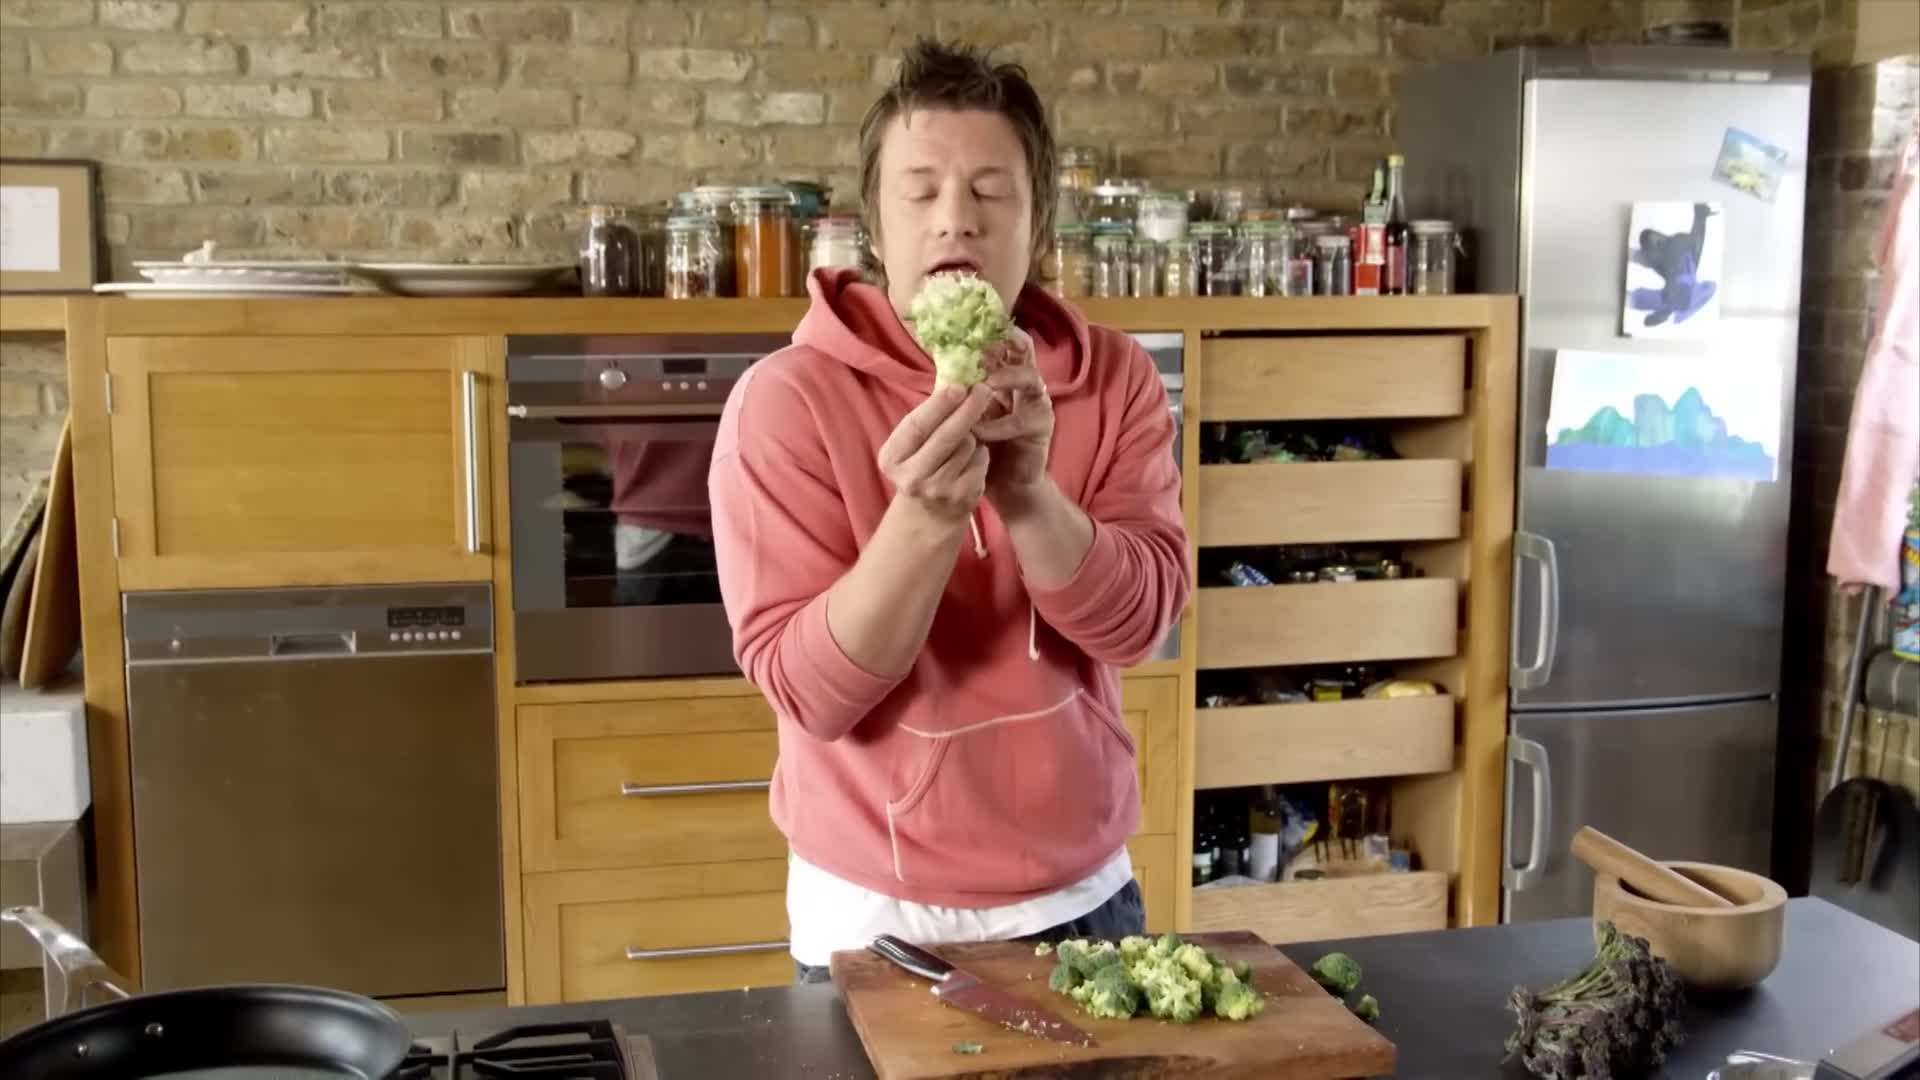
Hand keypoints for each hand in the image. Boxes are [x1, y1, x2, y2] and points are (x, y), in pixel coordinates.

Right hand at [877, 383, 992, 525]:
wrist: (929, 516)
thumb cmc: (922, 466)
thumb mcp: (912, 445)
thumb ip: (926, 417)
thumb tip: (952, 376)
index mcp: (891, 458)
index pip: (917, 426)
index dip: (939, 405)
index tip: (958, 385)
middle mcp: (911, 478)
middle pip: (945, 437)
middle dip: (967, 409)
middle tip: (983, 389)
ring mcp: (938, 490)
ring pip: (968, 446)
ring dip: (973, 435)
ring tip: (965, 441)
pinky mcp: (962, 498)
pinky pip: (981, 461)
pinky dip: (981, 454)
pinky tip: (971, 459)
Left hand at [972, 327, 1053, 508]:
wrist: (1005, 484)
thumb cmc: (984, 446)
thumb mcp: (967, 413)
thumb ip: (960, 390)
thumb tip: (939, 359)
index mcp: (1006, 376)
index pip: (1003, 344)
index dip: (992, 331)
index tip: (972, 321)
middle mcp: (1025, 384)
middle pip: (1024, 351)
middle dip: (1010, 341)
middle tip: (989, 337)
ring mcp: (1036, 403)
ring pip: (1029, 379)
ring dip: (1006, 377)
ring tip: (985, 383)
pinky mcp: (1041, 426)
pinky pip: (1021, 420)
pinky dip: (998, 425)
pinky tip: (979, 431)